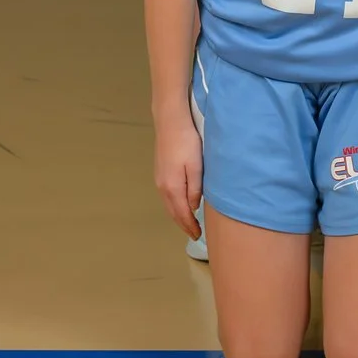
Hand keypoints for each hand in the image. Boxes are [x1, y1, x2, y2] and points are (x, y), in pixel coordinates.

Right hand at [153, 113, 203, 238]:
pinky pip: (167, 197)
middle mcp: (162, 187)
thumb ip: (195, 188)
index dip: (190, 226)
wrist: (170, 122)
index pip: (182, 214)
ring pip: (168, 205)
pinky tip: (181, 205)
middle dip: (183, 224)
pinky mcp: (160, 173)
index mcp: (172, 187)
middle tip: (194, 234)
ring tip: (189, 223)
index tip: (198, 236)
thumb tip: (194, 207)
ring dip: (178, 216)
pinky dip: (174, 206)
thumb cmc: (187, 142)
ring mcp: (159, 180)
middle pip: (173, 212)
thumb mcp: (197, 166)